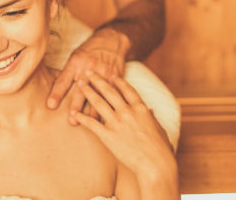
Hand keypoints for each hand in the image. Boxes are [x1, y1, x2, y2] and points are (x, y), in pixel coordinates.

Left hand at [47, 28, 129, 123]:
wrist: (111, 40)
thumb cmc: (89, 51)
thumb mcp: (75, 57)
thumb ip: (67, 74)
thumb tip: (56, 92)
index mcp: (75, 63)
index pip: (63, 80)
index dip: (57, 93)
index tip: (51, 105)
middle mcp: (88, 68)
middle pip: (81, 89)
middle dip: (76, 105)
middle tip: (72, 120)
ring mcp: (103, 73)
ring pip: (98, 94)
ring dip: (94, 110)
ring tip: (91, 123)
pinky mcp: (115, 77)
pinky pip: (112, 93)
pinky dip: (110, 105)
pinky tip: (109, 116)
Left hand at [73, 74, 176, 192]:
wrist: (155, 164)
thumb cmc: (160, 149)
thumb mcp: (159, 128)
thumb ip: (152, 117)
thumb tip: (150, 110)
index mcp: (140, 108)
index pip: (127, 90)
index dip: (118, 81)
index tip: (112, 75)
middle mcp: (127, 111)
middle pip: (109, 91)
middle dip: (98, 80)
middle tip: (89, 72)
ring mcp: (117, 122)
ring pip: (98, 103)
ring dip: (88, 92)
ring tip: (80, 84)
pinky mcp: (108, 136)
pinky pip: (91, 124)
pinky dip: (82, 117)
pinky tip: (74, 113)